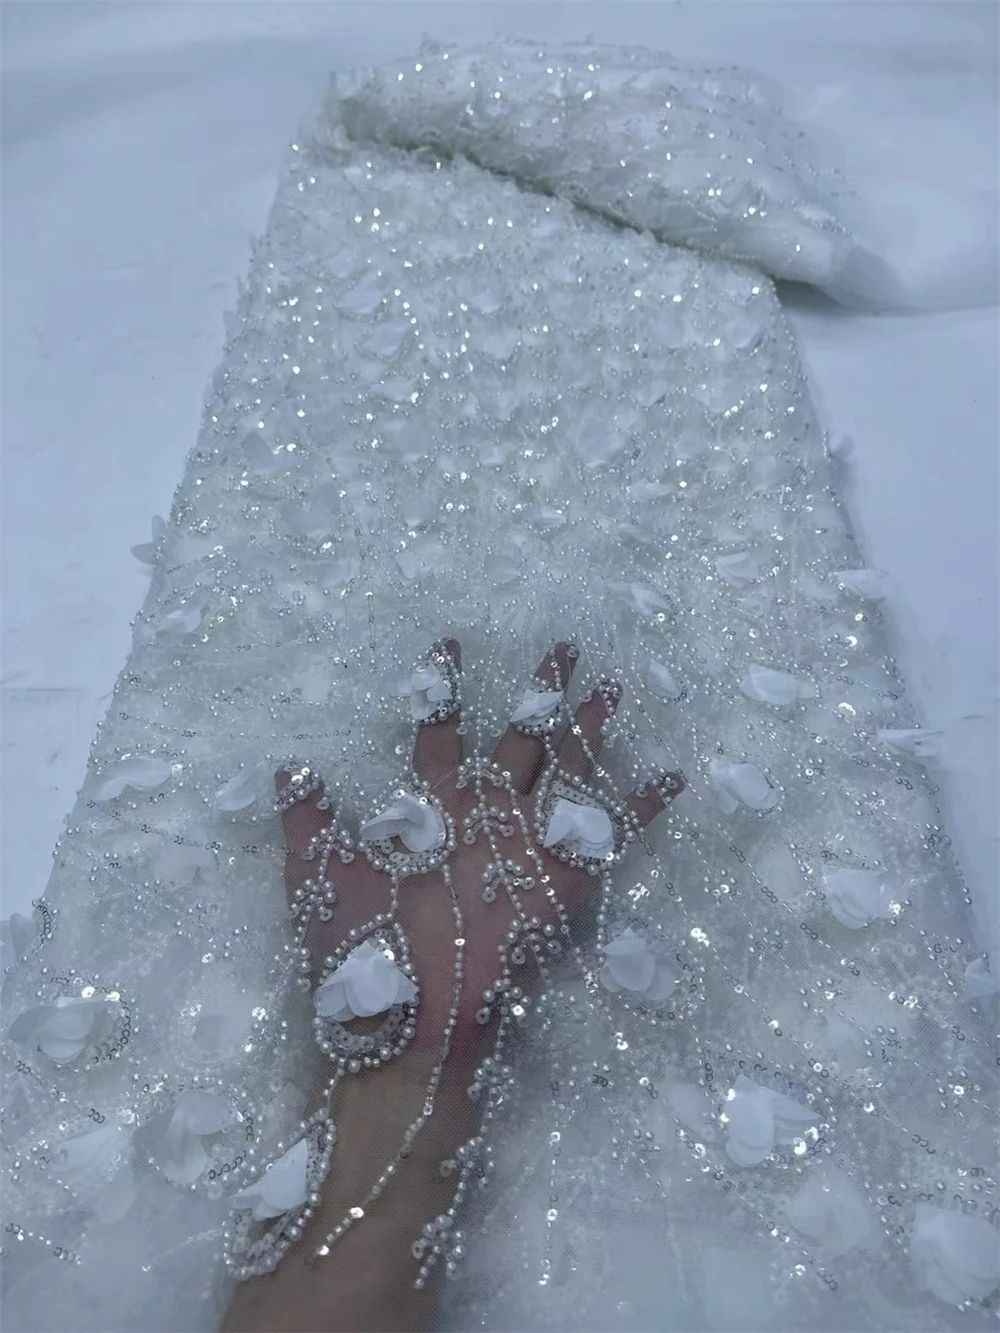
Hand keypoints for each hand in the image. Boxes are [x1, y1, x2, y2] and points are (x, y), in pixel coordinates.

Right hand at [278, 639, 682, 1084]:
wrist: (419, 1018)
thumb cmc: (370, 949)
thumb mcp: (324, 880)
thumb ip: (310, 823)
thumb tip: (287, 768)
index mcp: (431, 803)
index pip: (436, 727)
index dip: (443, 685)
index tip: (451, 640)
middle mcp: (486, 809)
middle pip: (520, 736)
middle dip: (542, 692)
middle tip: (568, 648)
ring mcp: (528, 841)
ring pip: (568, 769)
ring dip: (593, 728)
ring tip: (618, 687)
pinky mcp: (565, 878)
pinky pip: (612, 834)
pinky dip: (644, 806)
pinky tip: (675, 777)